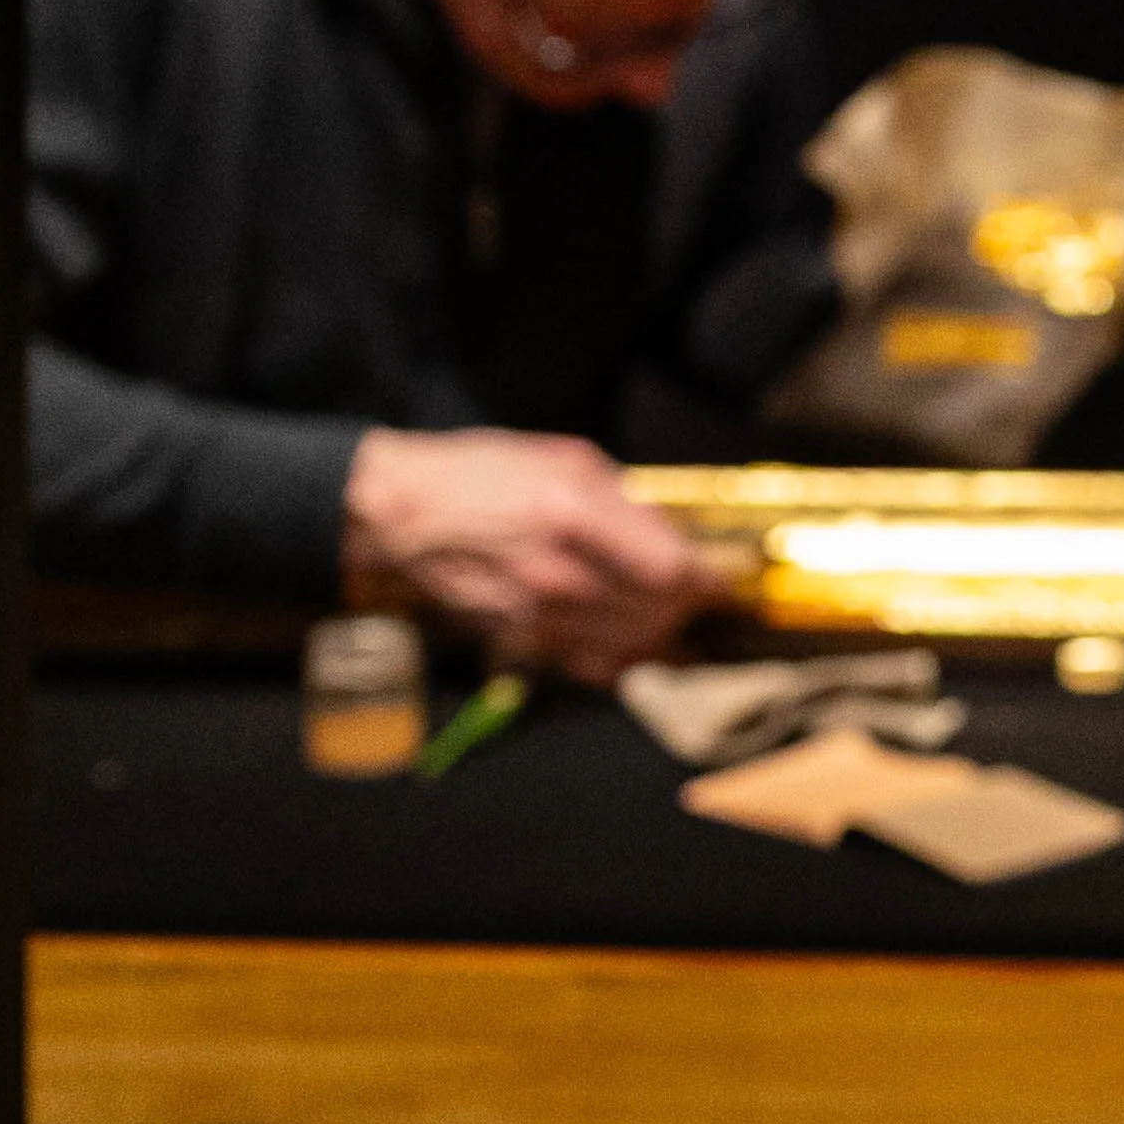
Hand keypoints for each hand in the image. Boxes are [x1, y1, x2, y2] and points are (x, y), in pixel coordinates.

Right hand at [340, 429, 712, 676]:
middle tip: (690, 589)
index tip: (719, 578)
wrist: (405, 514)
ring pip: (632, 645)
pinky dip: (620, 655)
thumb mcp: (569, 459)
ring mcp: (540, 613)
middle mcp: (562, 573)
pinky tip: (623, 632)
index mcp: (577, 514)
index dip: (708, 580)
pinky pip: (593, 665)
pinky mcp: (523, 639)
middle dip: (686, 604)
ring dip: (658, 631)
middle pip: (659, 613)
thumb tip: (675, 541)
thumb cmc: (485, 473)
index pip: (674, 572)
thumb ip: (628, 503)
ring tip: (659, 609)